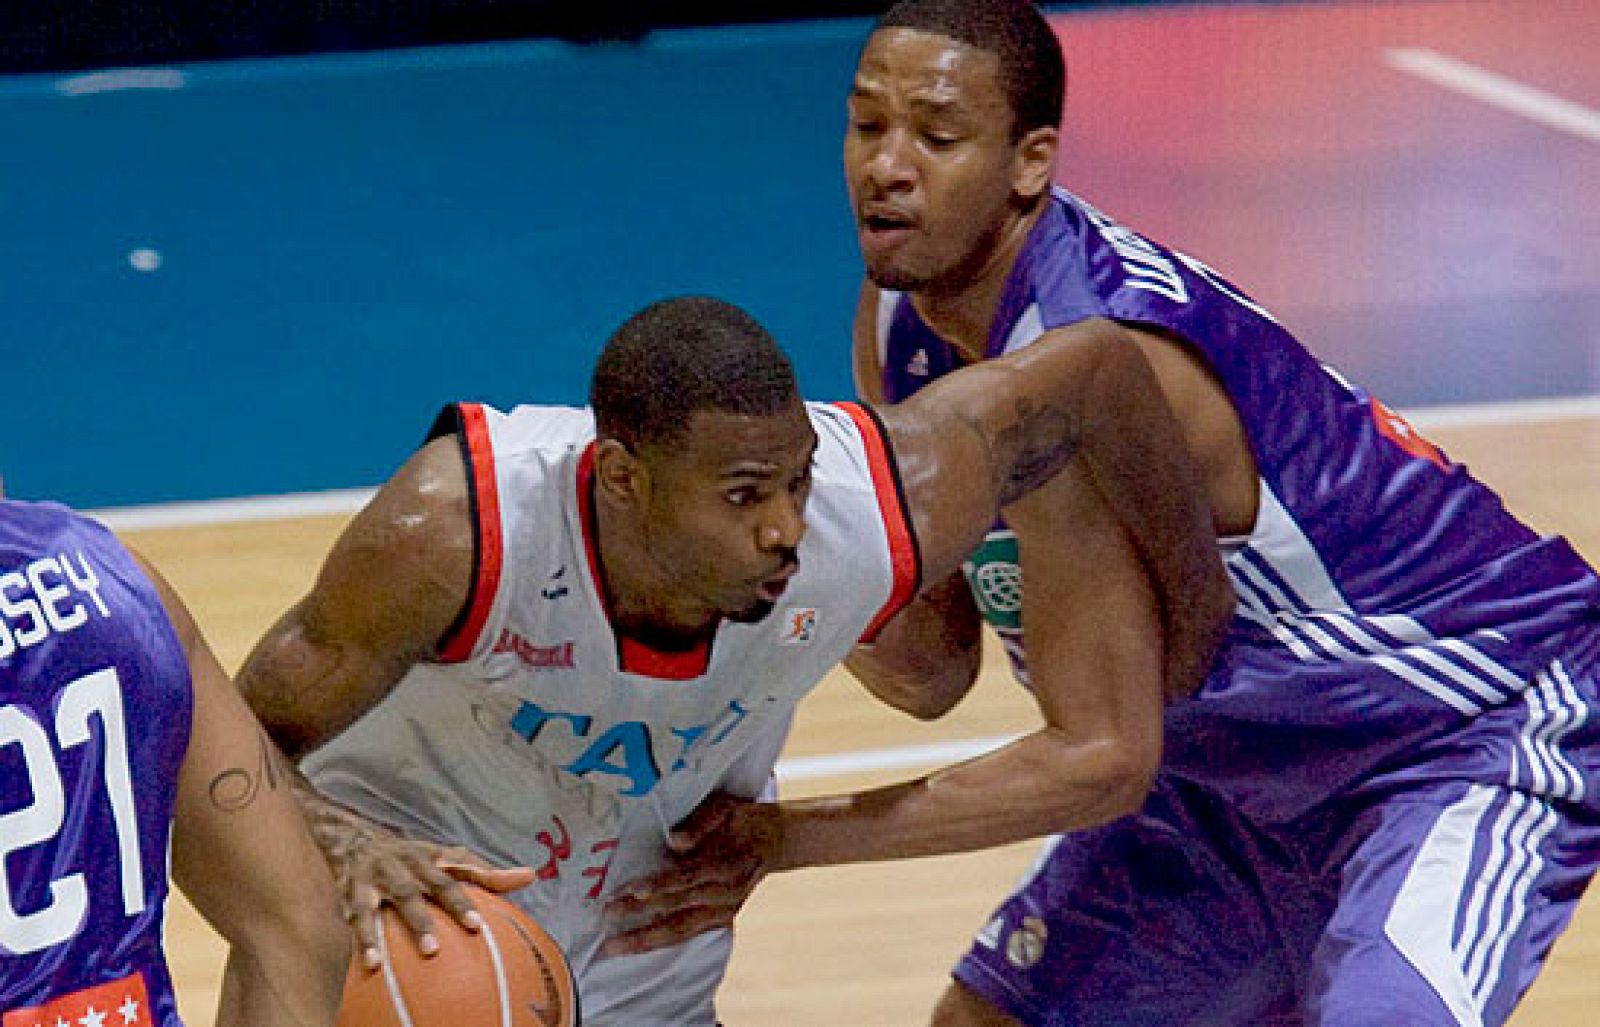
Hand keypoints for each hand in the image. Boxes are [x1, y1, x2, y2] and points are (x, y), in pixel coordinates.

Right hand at [305, 797, 534, 969]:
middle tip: (462, 936)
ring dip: (412, 926)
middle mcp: (411, 864)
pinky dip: (365, 940)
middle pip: (431, 885)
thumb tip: (530, 876)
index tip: (481, 925)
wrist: (355, 840)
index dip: (475, 891)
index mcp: (435, 857)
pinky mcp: (354, 892)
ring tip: (425, 954)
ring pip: (398, 901)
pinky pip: (360, 918)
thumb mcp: (448, 859)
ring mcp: (382, 876)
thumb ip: (486, 872)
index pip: (462, 871)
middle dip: (449, 908)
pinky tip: (372, 964)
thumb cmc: (413, 859)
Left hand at [601, 792, 781, 956]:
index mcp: (728, 864)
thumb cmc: (742, 819)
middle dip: (640, 914)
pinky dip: (661, 943)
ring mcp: (724, 911)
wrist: (775, 841)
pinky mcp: (720, 921)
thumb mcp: (727, 807)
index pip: (689, 876)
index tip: (633, 889)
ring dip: (645, 939)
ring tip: (612, 947)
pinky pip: (687, 935)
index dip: (662, 884)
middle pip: (679, 907)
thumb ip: (702, 822)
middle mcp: (726, 894)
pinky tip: (636, 948)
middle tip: (607, 915)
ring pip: (681, 930)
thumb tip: (674, 840)